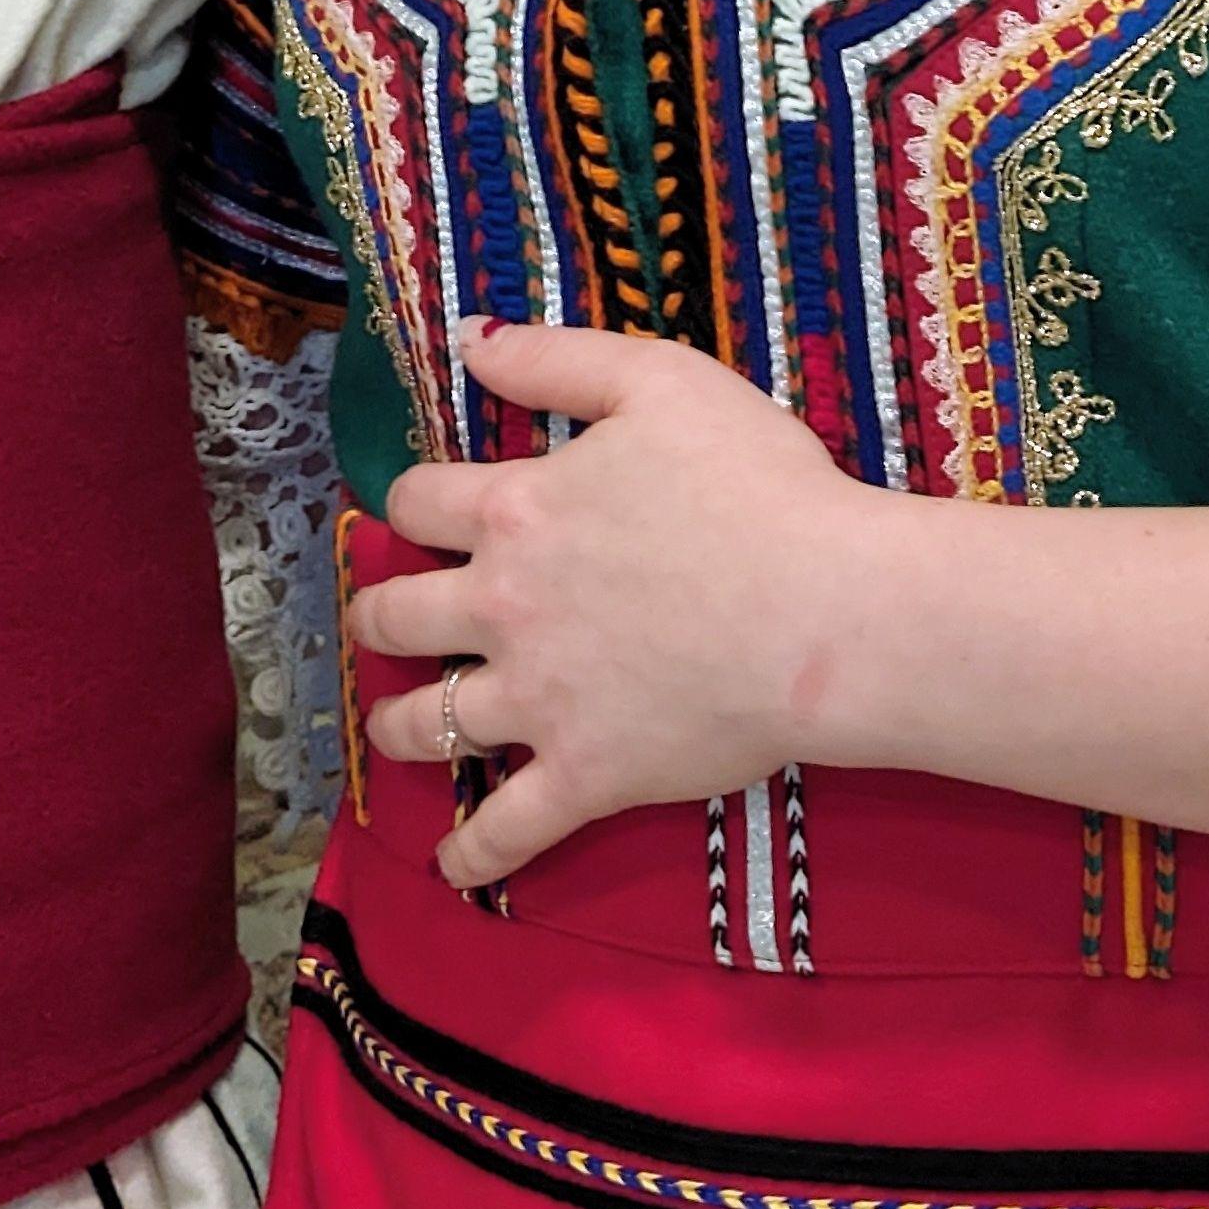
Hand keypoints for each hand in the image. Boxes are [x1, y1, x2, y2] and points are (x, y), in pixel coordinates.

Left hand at [344, 317, 896, 887]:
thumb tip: (469, 340)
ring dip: (397, 724)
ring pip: (423, 723)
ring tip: (397, 726)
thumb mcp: (662, 381)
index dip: (408, 505)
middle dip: (378, 616)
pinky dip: (472, 856)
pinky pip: (506, 830)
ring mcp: (538, 699)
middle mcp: (504, 607)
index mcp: (516, 511)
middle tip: (387, 621)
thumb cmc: (762, 487)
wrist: (829, 610)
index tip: (418, 516)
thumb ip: (557, 358)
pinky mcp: (585, 775)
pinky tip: (451, 868)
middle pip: (393, 615)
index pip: (412, 503)